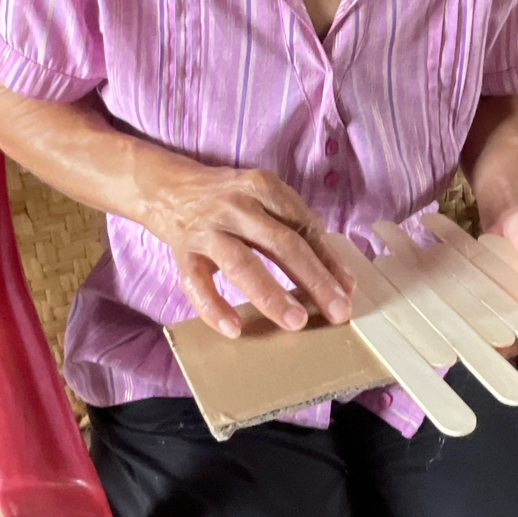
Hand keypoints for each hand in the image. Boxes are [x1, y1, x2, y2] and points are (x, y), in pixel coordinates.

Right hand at [139, 154, 353, 339]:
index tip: (348, 288)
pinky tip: (234, 329)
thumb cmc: (228, 198)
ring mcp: (208, 229)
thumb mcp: (262, 195)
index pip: (302, 225)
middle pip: (281, 243)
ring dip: (272, 294)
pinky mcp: (184, 252)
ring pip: (243, 263)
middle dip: (313, 279)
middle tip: (337, 310)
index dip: (328, 258)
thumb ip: (293, 223)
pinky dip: (215, 308)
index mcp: (262, 186)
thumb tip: (334, 270)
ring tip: (296, 322)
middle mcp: (237, 205)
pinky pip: (198, 285)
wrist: (169, 188)